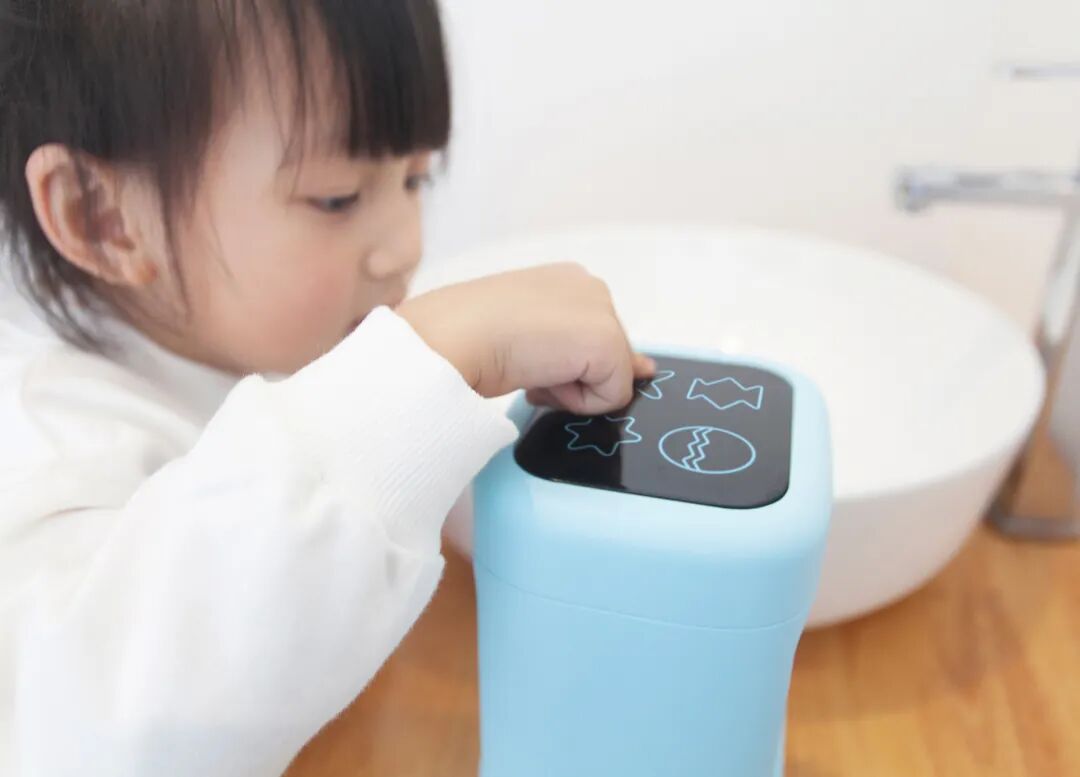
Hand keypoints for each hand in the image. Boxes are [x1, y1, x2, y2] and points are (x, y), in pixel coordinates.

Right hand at [397, 263, 654, 414]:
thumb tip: (645, 370)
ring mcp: (600, 310)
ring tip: (526, 369)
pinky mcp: (606, 342)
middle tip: (523, 364)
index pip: (592, 336)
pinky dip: (574, 402)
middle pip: (606, 359)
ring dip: (568, 389)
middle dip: (568, 375)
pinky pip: (610, 399)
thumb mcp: (528, 337)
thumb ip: (581, 349)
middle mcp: (588, 286)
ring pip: (609, 379)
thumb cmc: (465, 335)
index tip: (535, 366)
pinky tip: (538, 380)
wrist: (451, 337)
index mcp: (564, 280)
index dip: (568, 365)